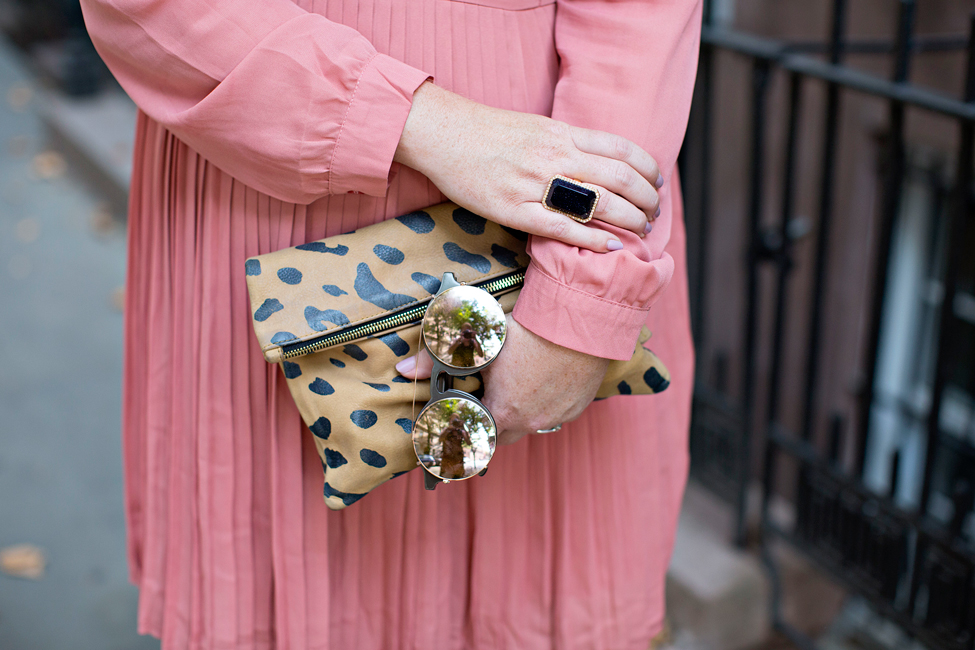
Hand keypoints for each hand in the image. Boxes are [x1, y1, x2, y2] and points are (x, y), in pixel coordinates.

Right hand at [394, 82, 662, 253]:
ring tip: (640, 231)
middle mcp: (555, 156)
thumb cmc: (487, 131)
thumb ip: (567, 142)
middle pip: (619, 179)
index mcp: (562, 133)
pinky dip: (593, 239)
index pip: (622, 150)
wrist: (443, 133)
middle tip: (654, 215)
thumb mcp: (536, 126)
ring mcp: (535, 184)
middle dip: (646, 200)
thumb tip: (597, 159)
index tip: (658, 183)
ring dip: (629, 220)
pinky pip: (563, 228)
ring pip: (599, 204)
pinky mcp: (514, 210)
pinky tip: (611, 247)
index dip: (648, 169)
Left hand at [395, 317, 608, 445]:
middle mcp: (531, 422)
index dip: (465, 435)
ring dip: (519, 414)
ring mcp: (556, 417)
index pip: (476, 440)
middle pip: (503, 436)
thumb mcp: (478, 343)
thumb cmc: (526, 330)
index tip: (459, 431)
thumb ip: (436, 360)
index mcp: (502, 412)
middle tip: (483, 405)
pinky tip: (542, 383)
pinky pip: (554, 414)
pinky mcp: (576, 407)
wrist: (579, 319)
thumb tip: (404, 371)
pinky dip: (545, 405)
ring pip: (531, 425)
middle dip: (490, 424)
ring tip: (514, 390)